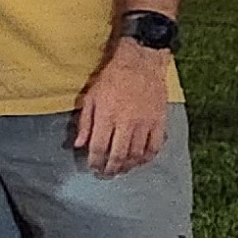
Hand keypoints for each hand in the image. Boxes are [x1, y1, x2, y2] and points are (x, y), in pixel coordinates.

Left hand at [71, 41, 171, 179]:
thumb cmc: (112, 78)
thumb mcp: (91, 97)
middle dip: (110, 169)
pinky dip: (147, 158)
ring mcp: (145, 123)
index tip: (92, 167)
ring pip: (137, 155)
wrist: (140, 62)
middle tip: (106, 174)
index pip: (99, 148)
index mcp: (107, 116)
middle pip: (118, 155)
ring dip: (128, 166)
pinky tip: (140, 161)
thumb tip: (78, 145)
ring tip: (121, 169)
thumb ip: (85, 123)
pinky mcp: (159, 122)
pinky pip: (155, 147)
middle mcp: (126, 123)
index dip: (95, 162)